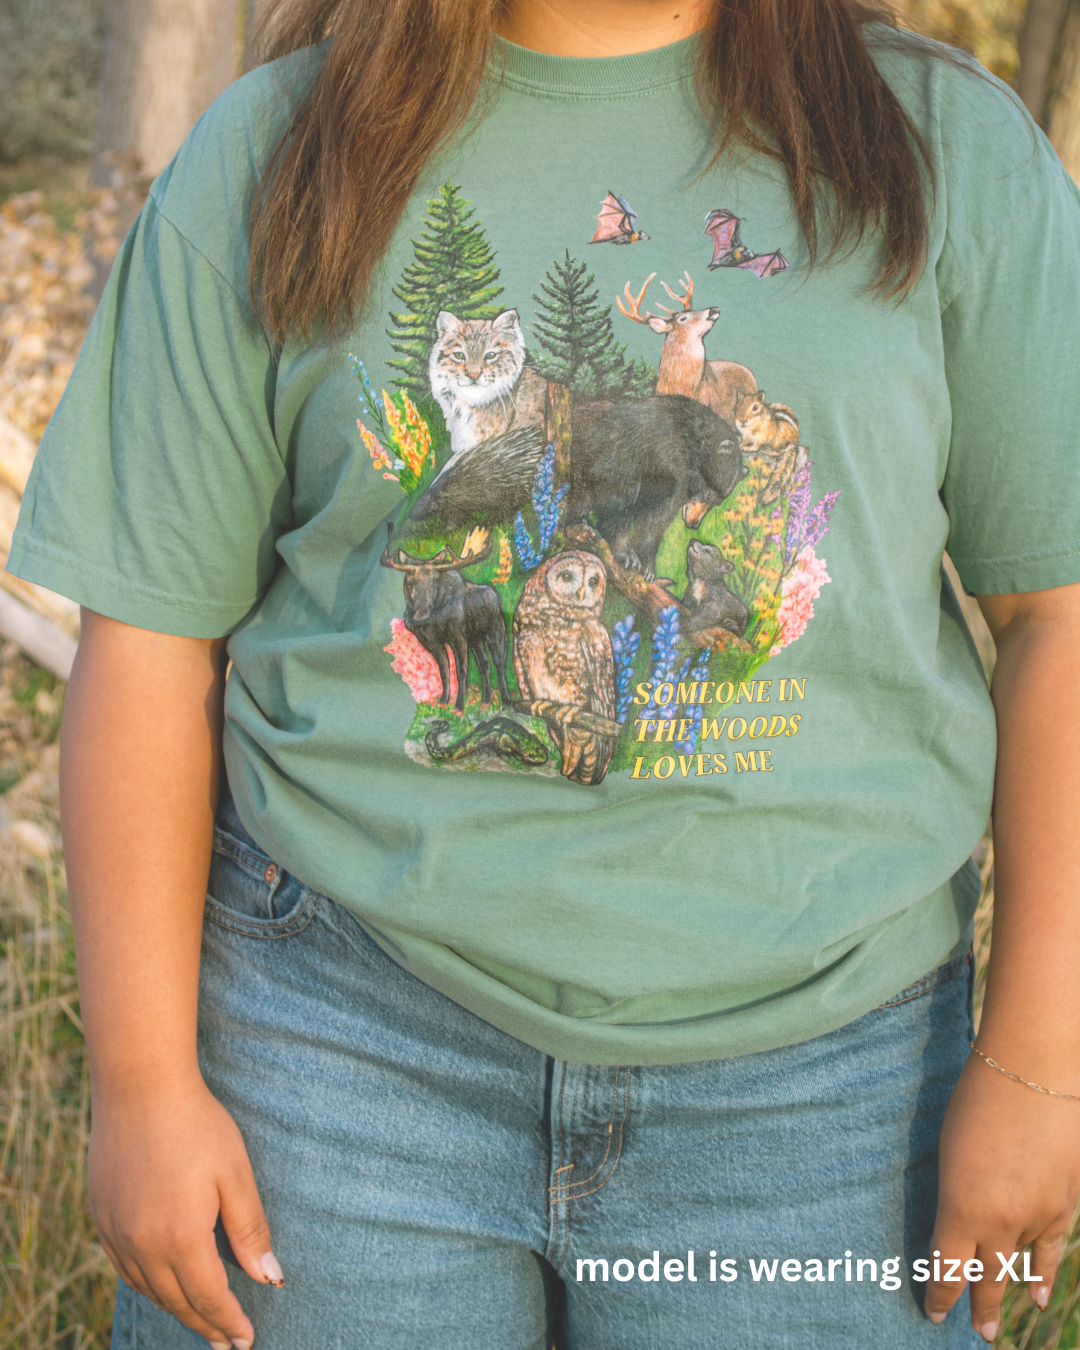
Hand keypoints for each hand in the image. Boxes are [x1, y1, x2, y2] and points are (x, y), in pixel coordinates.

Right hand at [88, 1077, 282, 1348]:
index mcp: (180, 1238)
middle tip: (227, 1344)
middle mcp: (142, 1245)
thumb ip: (249, 1230)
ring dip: (175, 1308)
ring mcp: (115, 1232)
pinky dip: (146, 1284)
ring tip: (199, 1320)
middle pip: (176, 1301)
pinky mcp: (100, 1216)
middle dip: (205, 1325)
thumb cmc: (197, 1124)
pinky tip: (159, 1284)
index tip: (246, 1342)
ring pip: (148, 1288)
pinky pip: (123, 1267)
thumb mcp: (235, 1174)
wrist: (140, 1087)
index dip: (229, 1322)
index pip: (209, 1297)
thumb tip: (268, 1278)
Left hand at [925, 1051, 1079, 1340]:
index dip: (939, 1297)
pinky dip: (1044, 1273)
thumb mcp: (949, 1153)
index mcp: (962, 1210)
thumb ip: (956, 1193)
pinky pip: (1053, 1247)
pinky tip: (1038, 1294)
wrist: (1033, 1070)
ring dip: (1008, 1293)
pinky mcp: (1067, 1202)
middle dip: (977, 1308)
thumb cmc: (976, 1100)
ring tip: (994, 1326)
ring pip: (1021, 1266)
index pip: (947, 1271)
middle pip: (987, 1280)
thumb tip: (962, 1218)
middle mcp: (1002, 1224)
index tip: (931, 1314)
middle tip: (974, 1333)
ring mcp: (1039, 1216)